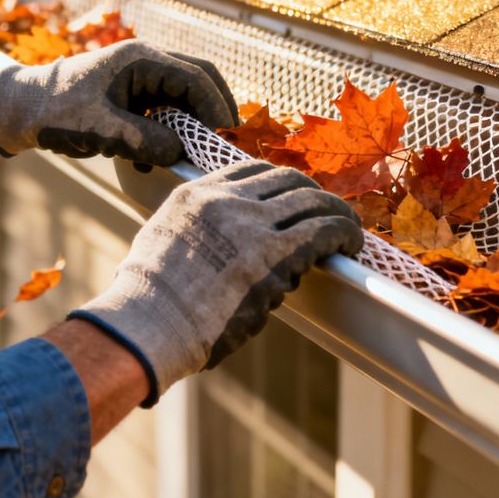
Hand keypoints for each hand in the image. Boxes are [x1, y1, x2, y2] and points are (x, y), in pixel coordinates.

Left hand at [0, 40, 238, 164]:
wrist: (23, 109)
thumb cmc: (56, 113)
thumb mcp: (101, 130)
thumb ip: (143, 140)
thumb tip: (180, 152)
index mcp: (140, 59)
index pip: (194, 77)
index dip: (215, 105)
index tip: (225, 134)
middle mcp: (145, 63)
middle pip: (196, 78)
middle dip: (213, 108)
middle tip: (226, 138)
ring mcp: (139, 77)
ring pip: (181, 96)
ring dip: (190, 122)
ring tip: (192, 151)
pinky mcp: (132, 95)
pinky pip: (163, 109)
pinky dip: (169, 131)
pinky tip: (158, 156)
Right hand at [68, 159, 363, 404]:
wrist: (147, 326)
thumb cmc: (147, 305)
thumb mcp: (160, 244)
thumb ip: (192, 232)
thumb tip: (216, 245)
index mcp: (196, 194)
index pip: (253, 171)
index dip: (283, 184)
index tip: (296, 200)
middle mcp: (226, 200)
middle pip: (289, 180)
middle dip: (315, 196)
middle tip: (329, 216)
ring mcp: (252, 223)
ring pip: (313, 201)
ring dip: (337, 215)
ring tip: (349, 233)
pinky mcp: (275, 254)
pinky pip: (324, 230)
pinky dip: (345, 234)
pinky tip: (351, 247)